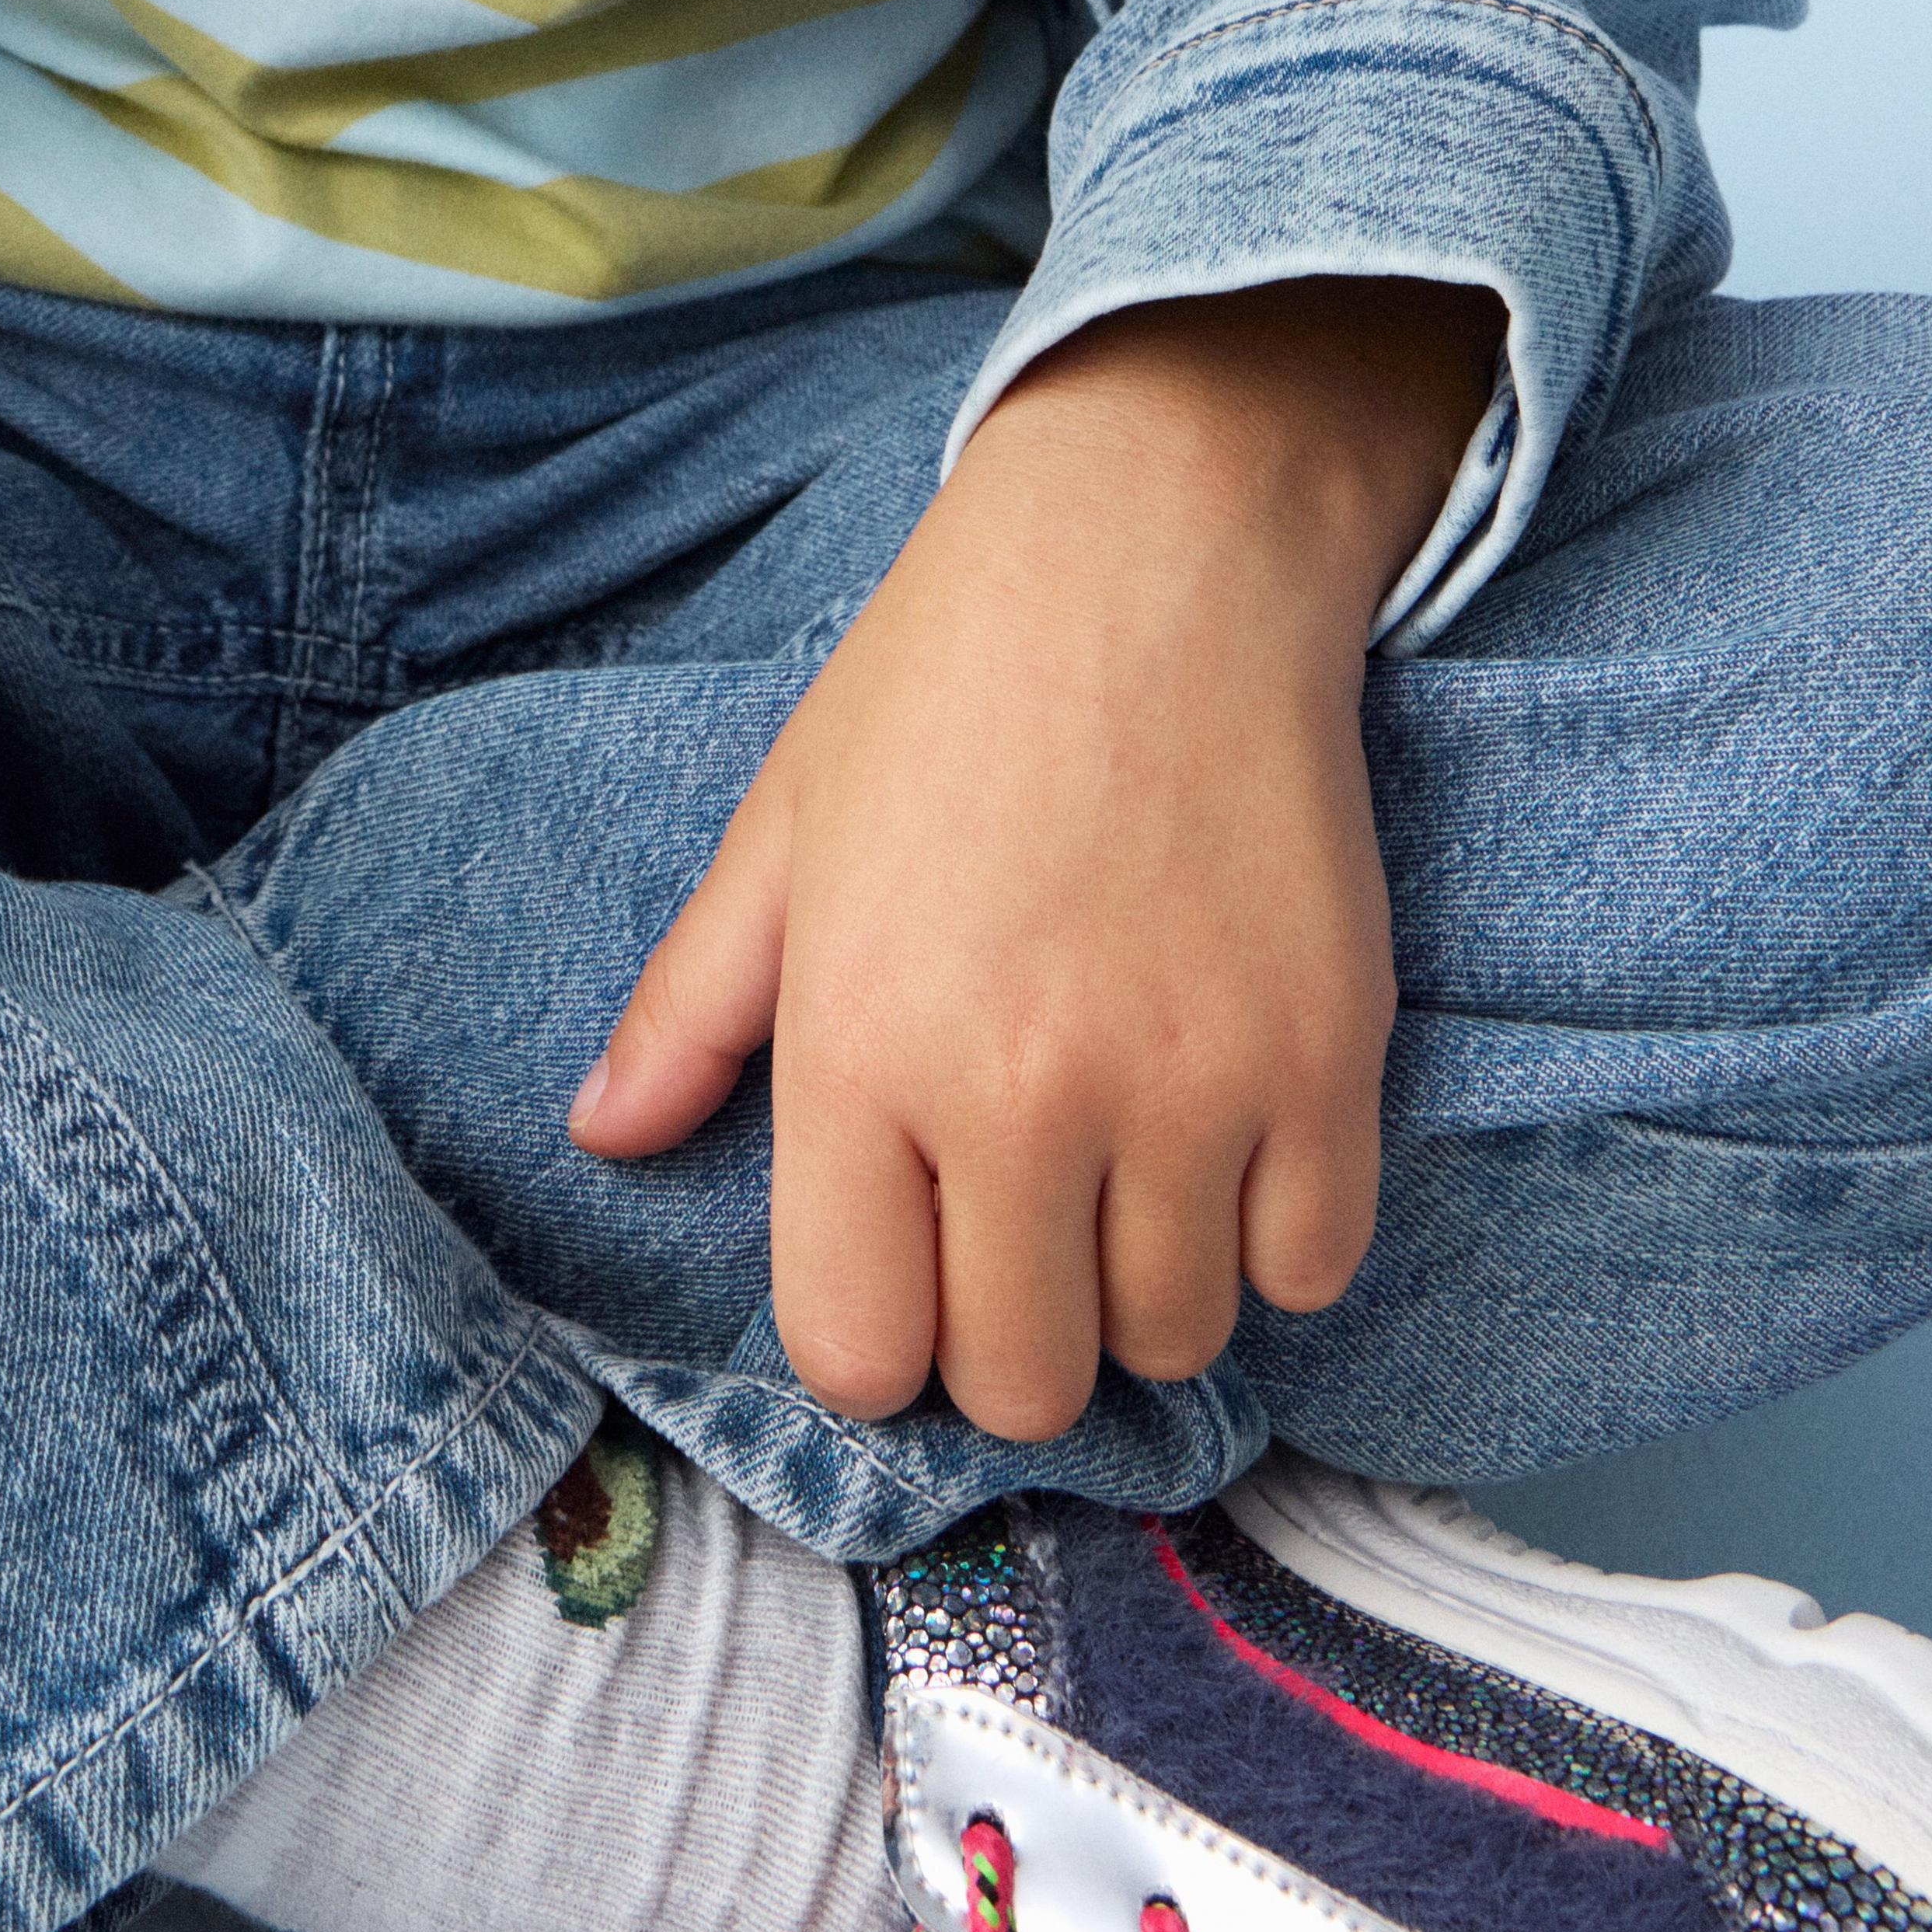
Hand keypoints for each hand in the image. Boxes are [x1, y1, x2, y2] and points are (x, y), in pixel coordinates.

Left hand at [567, 279, 1494, 1436]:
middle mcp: (1021, 1092)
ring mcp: (1188, 1085)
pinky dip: (1273, 1233)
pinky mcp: (1327, 1058)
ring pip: (1172, 1342)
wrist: (1155, 548)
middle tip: (1021, 1215)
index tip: (905, 1265)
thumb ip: (691, 1006)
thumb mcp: (786, 828)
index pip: (861, 1356)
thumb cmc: (948, 682)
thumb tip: (604, 1135)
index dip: (880, 1336)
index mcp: (863, 1047)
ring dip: (1144, 1281)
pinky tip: (1229, 1128)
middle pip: (1025, 1383)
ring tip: (1125, 1155)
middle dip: (1013, 1331)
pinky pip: (1308, 1266)